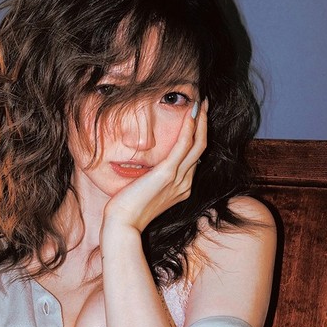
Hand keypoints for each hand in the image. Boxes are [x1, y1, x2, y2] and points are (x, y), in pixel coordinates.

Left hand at [101, 99, 207, 234]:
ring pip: (198, 145)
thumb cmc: (128, 210)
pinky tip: (190, 114)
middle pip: (201, 148)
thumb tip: (153, 165)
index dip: (197, 136)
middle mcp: (185, 184)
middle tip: (203, 103)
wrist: (123, 224)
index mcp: (181, 188)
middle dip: (203, 124)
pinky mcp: (167, 175)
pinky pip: (184, 146)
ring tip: (200, 102)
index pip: (195, 158)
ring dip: (200, 121)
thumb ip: (154, 178)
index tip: (195, 118)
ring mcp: (179, 180)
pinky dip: (189, 128)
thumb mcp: (146, 191)